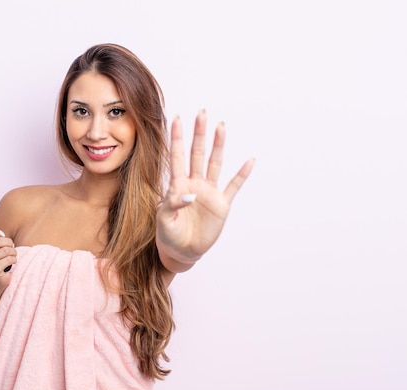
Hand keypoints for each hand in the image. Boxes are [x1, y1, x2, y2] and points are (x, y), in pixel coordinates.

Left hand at [156, 110, 254, 266]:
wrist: (181, 252)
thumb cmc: (168, 235)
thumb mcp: (164, 220)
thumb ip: (173, 204)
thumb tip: (191, 194)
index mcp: (177, 185)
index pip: (177, 157)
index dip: (176, 138)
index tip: (176, 119)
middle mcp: (194, 184)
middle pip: (197, 154)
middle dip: (199, 134)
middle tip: (201, 113)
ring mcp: (209, 193)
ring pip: (214, 164)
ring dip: (218, 146)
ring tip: (221, 127)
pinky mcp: (221, 205)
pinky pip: (233, 186)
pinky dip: (242, 174)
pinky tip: (249, 160)